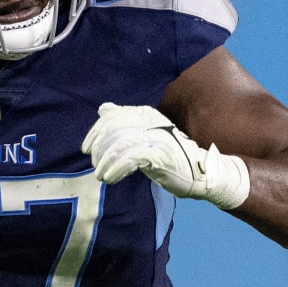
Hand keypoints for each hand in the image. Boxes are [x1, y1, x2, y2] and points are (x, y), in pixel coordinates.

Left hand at [81, 103, 249, 208]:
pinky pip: (130, 158)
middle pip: (113, 128)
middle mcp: (151, 121)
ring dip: (106, 162)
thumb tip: (103, 108)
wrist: (201, 172)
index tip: (86, 149)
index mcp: (145, 113)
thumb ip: (125, 122)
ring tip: (101, 175)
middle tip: (95, 164)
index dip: (95, 132)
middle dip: (98, 147)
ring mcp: (157, 137)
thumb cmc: (169, 155)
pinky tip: (111, 178)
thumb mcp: (145, 135)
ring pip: (119, 144)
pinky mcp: (160, 154)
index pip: (111, 116)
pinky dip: (116, 169)